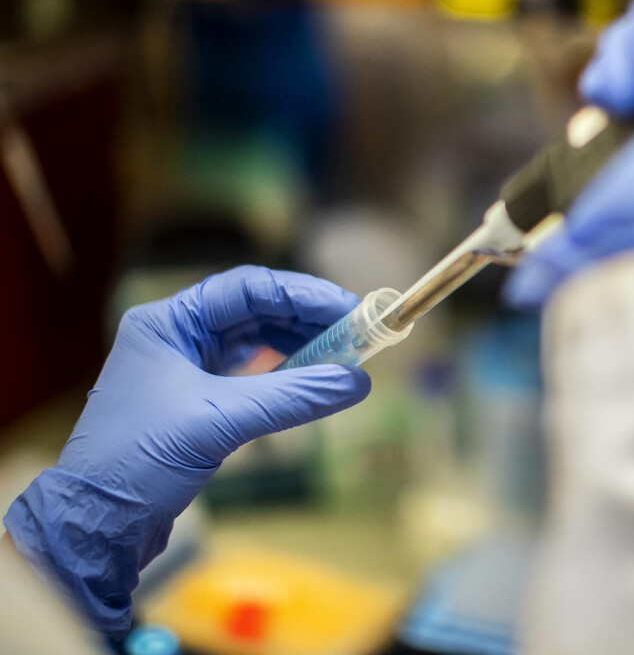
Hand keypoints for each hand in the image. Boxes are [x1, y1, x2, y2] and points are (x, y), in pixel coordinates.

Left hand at [3, 266, 369, 634]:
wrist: (96, 525)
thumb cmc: (142, 461)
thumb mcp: (221, 422)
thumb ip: (292, 396)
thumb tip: (358, 381)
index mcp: (168, 321)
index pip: (247, 288)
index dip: (303, 295)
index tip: (350, 307)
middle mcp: (175, 334)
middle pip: (254, 309)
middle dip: (307, 318)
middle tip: (357, 329)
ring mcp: (183, 366)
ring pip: (254, 340)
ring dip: (299, 344)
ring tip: (342, 353)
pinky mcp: (194, 399)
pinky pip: (249, 372)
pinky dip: (283, 373)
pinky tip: (312, 377)